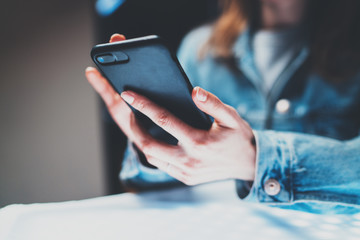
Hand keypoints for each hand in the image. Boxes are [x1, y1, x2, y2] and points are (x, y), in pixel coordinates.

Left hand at [85, 34, 255, 184]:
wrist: (250, 165)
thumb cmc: (239, 137)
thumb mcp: (232, 117)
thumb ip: (213, 103)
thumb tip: (194, 91)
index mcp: (198, 142)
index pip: (164, 120)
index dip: (144, 105)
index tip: (128, 94)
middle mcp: (189, 160)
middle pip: (149, 145)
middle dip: (134, 128)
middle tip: (129, 113)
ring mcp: (186, 172)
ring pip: (152, 158)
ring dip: (142, 141)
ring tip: (139, 125)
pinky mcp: (185, 179)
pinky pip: (162, 166)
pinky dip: (154, 153)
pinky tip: (155, 140)